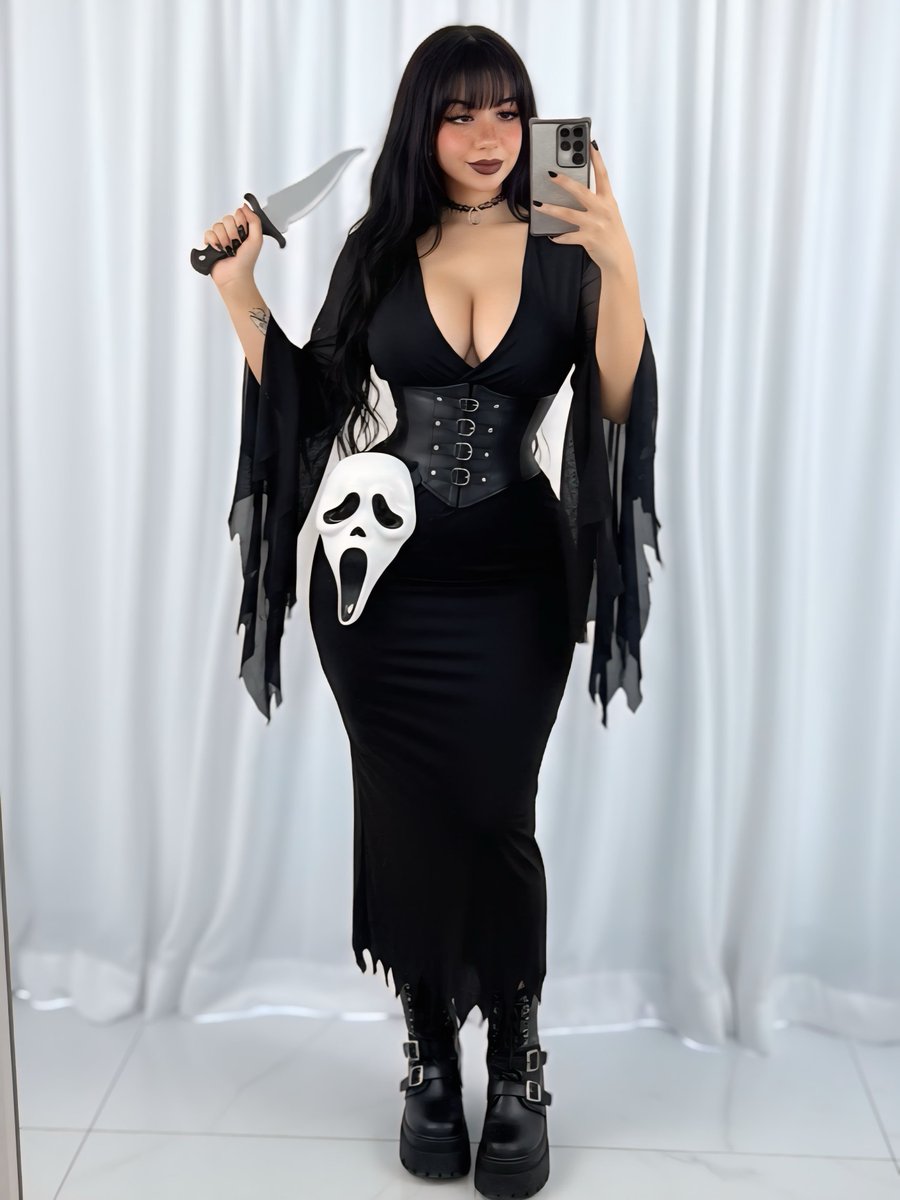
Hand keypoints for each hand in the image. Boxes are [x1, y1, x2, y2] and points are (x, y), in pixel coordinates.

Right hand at [200, 203, 262, 287]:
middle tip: (236, 244)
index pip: (238, 213)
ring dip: (224, 239)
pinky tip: (219, 250)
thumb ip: (254, 220)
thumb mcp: (257, 239)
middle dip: (232, 233)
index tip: (243, 234)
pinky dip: (214, 242)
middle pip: (227, 219)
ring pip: (217, 226)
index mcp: (243, 229)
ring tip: (228, 250)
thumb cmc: (247, 261)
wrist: (235, 276)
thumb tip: (244, 206)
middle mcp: (231, 231)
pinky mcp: (210, 243)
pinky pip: (208, 233)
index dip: (240, 223)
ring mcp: (220, 237)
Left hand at [537, 140, 633, 273]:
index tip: (589, 144)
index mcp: (609, 200)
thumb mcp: (609, 213)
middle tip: (550, 174)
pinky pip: (568, 236)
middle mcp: (602, 210)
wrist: (619, 258)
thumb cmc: (612, 233)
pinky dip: (558, 237)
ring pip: (568, 214)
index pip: (603, 175)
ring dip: (551, 209)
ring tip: (538, 205)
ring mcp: (595, 225)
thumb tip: (575, 190)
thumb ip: (596, 201)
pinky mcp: (588, 239)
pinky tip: (551, 235)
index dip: (596, 159)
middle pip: (580, 191)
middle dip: (564, 182)